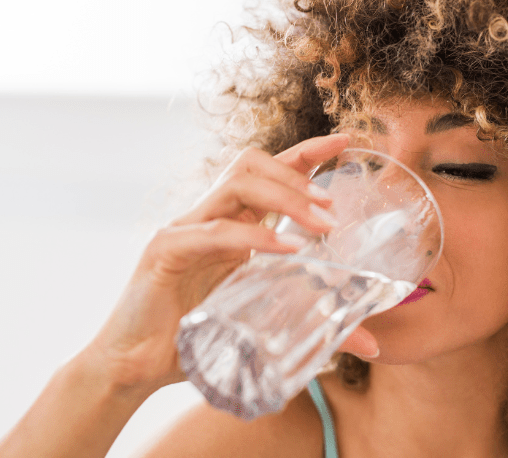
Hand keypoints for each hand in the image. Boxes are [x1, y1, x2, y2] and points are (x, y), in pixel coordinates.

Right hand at [78, 133, 378, 394]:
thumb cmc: (196, 340)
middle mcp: (207, 216)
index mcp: (230, 223)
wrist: (136, 367)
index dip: (307, 152)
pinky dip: (252, 237)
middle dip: (298, 175)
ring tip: (320, 223)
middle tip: (334, 206)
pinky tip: (285, 251)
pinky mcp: (164, 251)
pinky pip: (214, 232)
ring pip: (235, 184)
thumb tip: (371, 342)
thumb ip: (314, 324)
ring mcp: (184, 228)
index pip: (269, 171)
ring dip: (284, 197)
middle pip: (252, 164)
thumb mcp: (263, 325)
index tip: (347, 141)